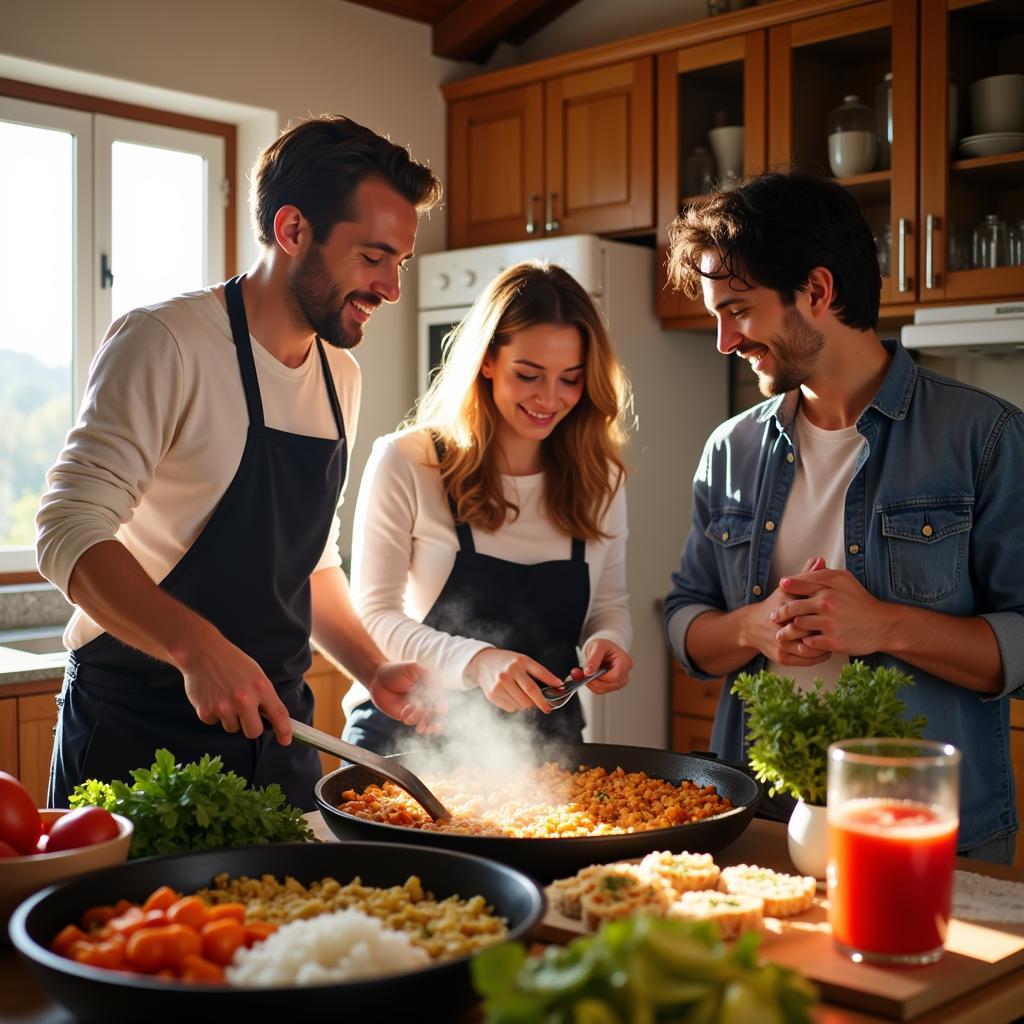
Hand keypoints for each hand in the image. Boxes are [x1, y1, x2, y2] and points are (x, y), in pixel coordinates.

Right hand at [178, 626, 291, 745]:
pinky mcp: (206, 711)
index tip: (286, 740)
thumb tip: (272, 720)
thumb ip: (264, 697)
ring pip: (233, 728)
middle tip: (247, 716)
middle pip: (254, 732)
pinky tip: (213, 697)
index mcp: (261, 688)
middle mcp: (244, 699)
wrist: (203, 653)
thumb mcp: (256, 675)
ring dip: (232, 719)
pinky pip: (215, 723)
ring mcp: (224, 707)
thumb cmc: (233, 663)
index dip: (284, 731)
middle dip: (252, 727)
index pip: (278, 715)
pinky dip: (215, 714)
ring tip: (226, 698)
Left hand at [367, 662, 445, 734]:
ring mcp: (416, 707)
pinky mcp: (407, 715)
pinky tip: (405, 716)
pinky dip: (412, 720)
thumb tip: (438, 690)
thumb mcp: (414, 668)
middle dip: (435, 720)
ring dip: (425, 724)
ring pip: (425, 719)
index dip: (441, 705)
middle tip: (434, 727)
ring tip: (421, 729)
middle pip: (435, 712)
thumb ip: (427, 677)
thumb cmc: (396, 670)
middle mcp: (425, 698)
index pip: (439, 698)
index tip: (440, 711)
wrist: (377, 679)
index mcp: (431, 686)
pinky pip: (413, 721)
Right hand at [467, 648, 561, 713]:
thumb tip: (558, 687)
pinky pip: (512, 708)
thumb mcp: (524, 661)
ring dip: (527, 704)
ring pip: (522, 704)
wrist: (483, 663)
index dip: (550, 688)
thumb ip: (540, 673)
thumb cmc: (508, 662)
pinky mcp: (493, 695)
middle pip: (530, 695)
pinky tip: (510, 695)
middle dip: (540, 703)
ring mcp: (500, 685)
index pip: (538, 678)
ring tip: (522, 695)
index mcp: (519, 662)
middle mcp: (509, 673)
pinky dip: (516, 705)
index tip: (559, 695)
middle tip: (546, 706)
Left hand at [571, 639, 631, 694]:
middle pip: (611, 684)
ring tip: (585, 673)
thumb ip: (593, 659)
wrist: (603, 649)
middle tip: (583, 674)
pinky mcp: (612, 685)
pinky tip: (589, 677)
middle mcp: (625, 673)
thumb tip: (588, 673)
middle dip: (594, 681)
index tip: (589, 673)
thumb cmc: (604, 646)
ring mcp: (620, 681)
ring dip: (592, 684)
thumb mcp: (597, 647)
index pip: (616, 676)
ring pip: (604, 689)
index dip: (602, 677)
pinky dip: (592, 685)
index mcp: (625, 661)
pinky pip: (601, 690)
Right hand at [739, 557, 831, 666]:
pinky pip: (806, 660)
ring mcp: (781, 645)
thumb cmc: (776, 606)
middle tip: (844, 627)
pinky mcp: (782, 658)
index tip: (840, 609)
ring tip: (837, 639)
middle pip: (810, 630)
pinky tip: (828, 650)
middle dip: (827, 629)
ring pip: (810, 648)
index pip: (810, 610)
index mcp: (784, 608)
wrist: (753, 627)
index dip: (826, 611)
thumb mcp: (787, 589)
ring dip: (825, 645)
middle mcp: (780, 628)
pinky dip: (819, 656)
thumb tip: (820, 559)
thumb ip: (805, 576)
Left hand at [773, 567, 887, 656]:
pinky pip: (808, 643)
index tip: (779, 593)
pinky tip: (802, 641)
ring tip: (782, 632)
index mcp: (827, 588)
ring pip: (797, 626)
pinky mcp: (833, 642)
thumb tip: (792, 577)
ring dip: (788, 630)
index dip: (784, 590)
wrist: (883, 625)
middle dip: (779, 613)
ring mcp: (829, 624)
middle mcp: (827, 605)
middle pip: (791, 608)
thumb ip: (818, 574)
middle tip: (773, 617)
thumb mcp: (843, 579)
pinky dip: (803, 643)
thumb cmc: (860, 600)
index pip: (795, 586)